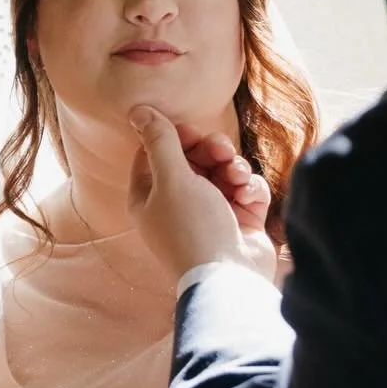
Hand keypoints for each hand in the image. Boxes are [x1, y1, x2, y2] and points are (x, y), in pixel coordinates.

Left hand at [128, 106, 276, 283]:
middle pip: (193, 158)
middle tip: (222, 152)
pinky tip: (249, 196)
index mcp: (149, 197)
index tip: (191, 133)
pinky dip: (249, 188)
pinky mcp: (240, 220)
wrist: (230, 278)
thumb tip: (137, 109)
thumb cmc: (193, 229)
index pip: (156, 152)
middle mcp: (177, 205)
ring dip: (233, 167)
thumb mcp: (172, 179)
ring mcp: (211, 213)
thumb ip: (159, 141)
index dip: (174, 137)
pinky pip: (245, 189)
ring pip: (223, 170)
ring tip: (237, 178)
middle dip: (211, 149)